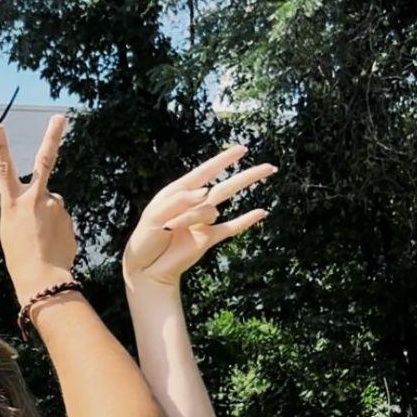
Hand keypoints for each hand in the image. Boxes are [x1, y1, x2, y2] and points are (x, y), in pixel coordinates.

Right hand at [0, 113, 77, 299]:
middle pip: (44, 160)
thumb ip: (27, 207)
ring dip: (48, 216)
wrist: (41, 277)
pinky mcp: (67, 217)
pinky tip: (51, 244)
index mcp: (12, 203)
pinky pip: (60, 218)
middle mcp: (34, 198)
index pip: (3, 169)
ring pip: (52, 203)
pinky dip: (56, 229)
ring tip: (41, 239)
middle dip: (53, 136)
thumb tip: (51, 199)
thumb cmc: (19, 255)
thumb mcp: (11, 228)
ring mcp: (54, 206)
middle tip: (60, 116)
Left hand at [122, 144, 274, 287]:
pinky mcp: (208, 238)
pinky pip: (230, 228)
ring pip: (214, 209)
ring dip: (192, 217)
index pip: (206, 171)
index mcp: (180, 191)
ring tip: (171, 227)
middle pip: (226, 186)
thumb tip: (206, 192)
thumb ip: (179, 201)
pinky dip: (245, 220)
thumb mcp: (155, 215)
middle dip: (247, 177)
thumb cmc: (146, 237)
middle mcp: (195, 203)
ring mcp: (204, 221)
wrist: (146, 267)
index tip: (242, 149)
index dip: (224, 159)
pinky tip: (262, 212)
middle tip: (270, 167)